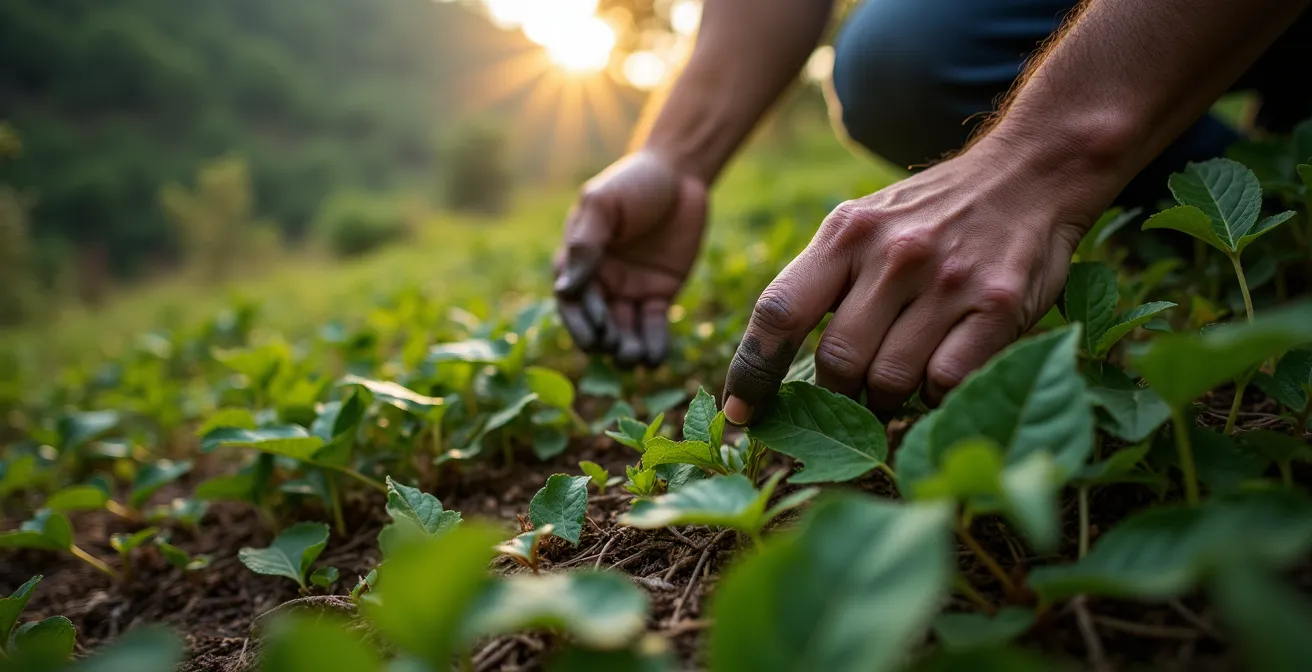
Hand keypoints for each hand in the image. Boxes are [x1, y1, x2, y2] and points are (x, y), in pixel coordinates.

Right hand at [554, 151, 708, 367]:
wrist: (680, 174)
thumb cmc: (632, 183)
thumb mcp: (602, 205)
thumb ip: (585, 244)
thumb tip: (564, 288)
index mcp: (577, 261)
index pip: (571, 300)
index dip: (580, 321)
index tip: (592, 336)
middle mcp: (600, 281)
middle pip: (597, 321)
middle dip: (604, 339)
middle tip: (615, 348)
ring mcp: (629, 290)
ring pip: (624, 329)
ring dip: (626, 348)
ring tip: (633, 359)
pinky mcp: (659, 294)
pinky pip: (653, 325)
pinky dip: (654, 344)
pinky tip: (655, 360)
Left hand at [722, 136, 1107, 423]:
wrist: (1031, 172)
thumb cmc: (932, 214)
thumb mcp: (864, 224)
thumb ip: (821, 280)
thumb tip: (768, 363)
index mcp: (846, 234)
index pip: (778, 312)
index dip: (752, 370)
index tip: (739, 414)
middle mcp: (894, 255)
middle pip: (838, 362)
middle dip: (841, 391)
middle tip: (858, 388)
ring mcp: (948, 281)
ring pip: (890, 380)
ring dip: (889, 397)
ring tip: (903, 374)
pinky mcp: (1000, 305)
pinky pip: (946, 382)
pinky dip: (935, 393)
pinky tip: (942, 369)